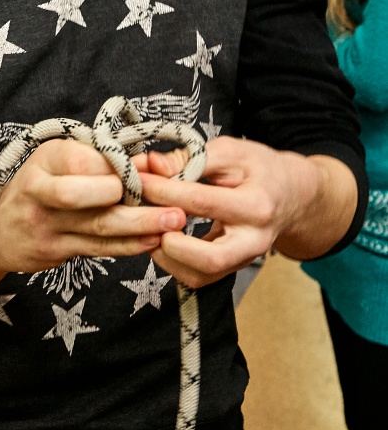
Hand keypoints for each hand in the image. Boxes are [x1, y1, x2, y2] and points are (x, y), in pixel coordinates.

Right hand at [0, 138, 187, 277]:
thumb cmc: (40, 185)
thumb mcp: (62, 161)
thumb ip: (104, 159)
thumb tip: (150, 160)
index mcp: (45, 158)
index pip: (83, 160)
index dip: (118, 167)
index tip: (148, 171)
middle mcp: (38, 189)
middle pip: (83, 196)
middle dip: (127, 201)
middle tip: (169, 204)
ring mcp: (43, 224)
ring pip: (96, 226)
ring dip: (139, 226)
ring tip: (173, 223)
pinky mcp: (53, 251)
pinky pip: (96, 249)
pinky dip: (127, 246)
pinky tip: (151, 242)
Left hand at [135, 136, 324, 287]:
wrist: (291, 195)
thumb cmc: (259, 169)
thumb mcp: (231, 151)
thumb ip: (192, 158)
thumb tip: (152, 165)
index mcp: (256, 204)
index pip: (201, 201)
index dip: (164, 190)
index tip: (137, 180)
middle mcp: (254, 240)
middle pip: (209, 258)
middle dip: (168, 240)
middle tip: (143, 217)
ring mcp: (244, 259)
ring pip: (202, 276)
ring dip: (167, 257)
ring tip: (147, 229)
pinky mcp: (232, 268)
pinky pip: (200, 278)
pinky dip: (173, 263)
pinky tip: (159, 239)